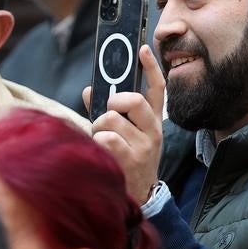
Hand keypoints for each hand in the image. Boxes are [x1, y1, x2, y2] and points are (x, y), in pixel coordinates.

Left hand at [82, 44, 164, 203]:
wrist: (137, 200)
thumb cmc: (126, 161)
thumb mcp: (125, 136)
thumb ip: (108, 112)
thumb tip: (89, 91)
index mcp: (153, 123)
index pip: (158, 90)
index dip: (151, 67)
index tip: (142, 48)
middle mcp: (152, 132)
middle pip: (131, 100)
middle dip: (111, 103)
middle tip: (106, 115)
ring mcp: (143, 147)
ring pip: (110, 119)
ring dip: (98, 128)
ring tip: (101, 141)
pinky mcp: (130, 160)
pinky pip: (105, 138)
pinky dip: (96, 143)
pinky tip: (102, 153)